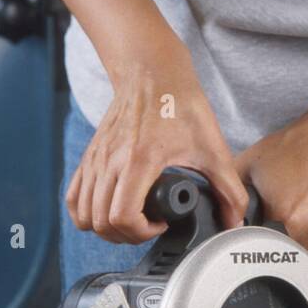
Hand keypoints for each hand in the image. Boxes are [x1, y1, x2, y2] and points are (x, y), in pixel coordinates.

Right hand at [66, 57, 248, 242]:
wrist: (152, 72)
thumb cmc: (180, 104)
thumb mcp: (213, 147)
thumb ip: (229, 189)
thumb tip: (234, 222)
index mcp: (140, 159)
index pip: (122, 216)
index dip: (142, 231)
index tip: (161, 223)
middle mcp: (111, 160)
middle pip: (101, 222)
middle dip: (127, 235)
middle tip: (149, 226)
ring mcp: (96, 159)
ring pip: (83, 214)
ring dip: (105, 228)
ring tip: (132, 220)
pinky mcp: (89, 156)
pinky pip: (73, 198)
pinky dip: (85, 213)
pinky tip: (108, 210)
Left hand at [234, 96, 307, 273]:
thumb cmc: (299, 146)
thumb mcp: (252, 162)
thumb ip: (229, 192)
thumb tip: (215, 214)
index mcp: (285, 215)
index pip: (260, 252)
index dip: (253, 250)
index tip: (250, 245)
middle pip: (285, 263)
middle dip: (275, 256)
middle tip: (270, 242)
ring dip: (297, 260)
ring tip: (292, 236)